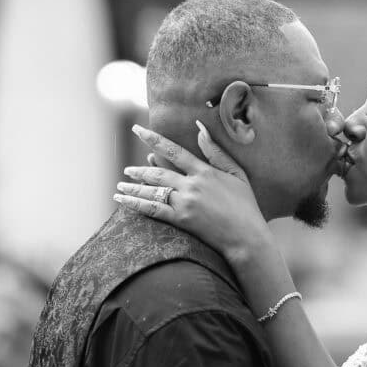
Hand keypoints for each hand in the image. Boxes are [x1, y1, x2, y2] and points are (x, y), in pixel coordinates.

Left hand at [115, 122, 271, 259]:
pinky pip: (153, 210)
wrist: (247, 237)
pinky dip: (135, 204)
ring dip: (133, 187)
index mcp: (205, 171)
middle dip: (139, 171)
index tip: (137, 130)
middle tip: (126, 170)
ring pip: (152, 191)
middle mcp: (192, 185)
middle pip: (157, 174)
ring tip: (120, 186)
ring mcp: (185, 203)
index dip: (153, 139)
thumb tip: (200, 129)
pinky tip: (122, 201)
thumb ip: (217, 152)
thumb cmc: (246, 205)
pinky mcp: (181, 220)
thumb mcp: (237, 173)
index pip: (173, 151)